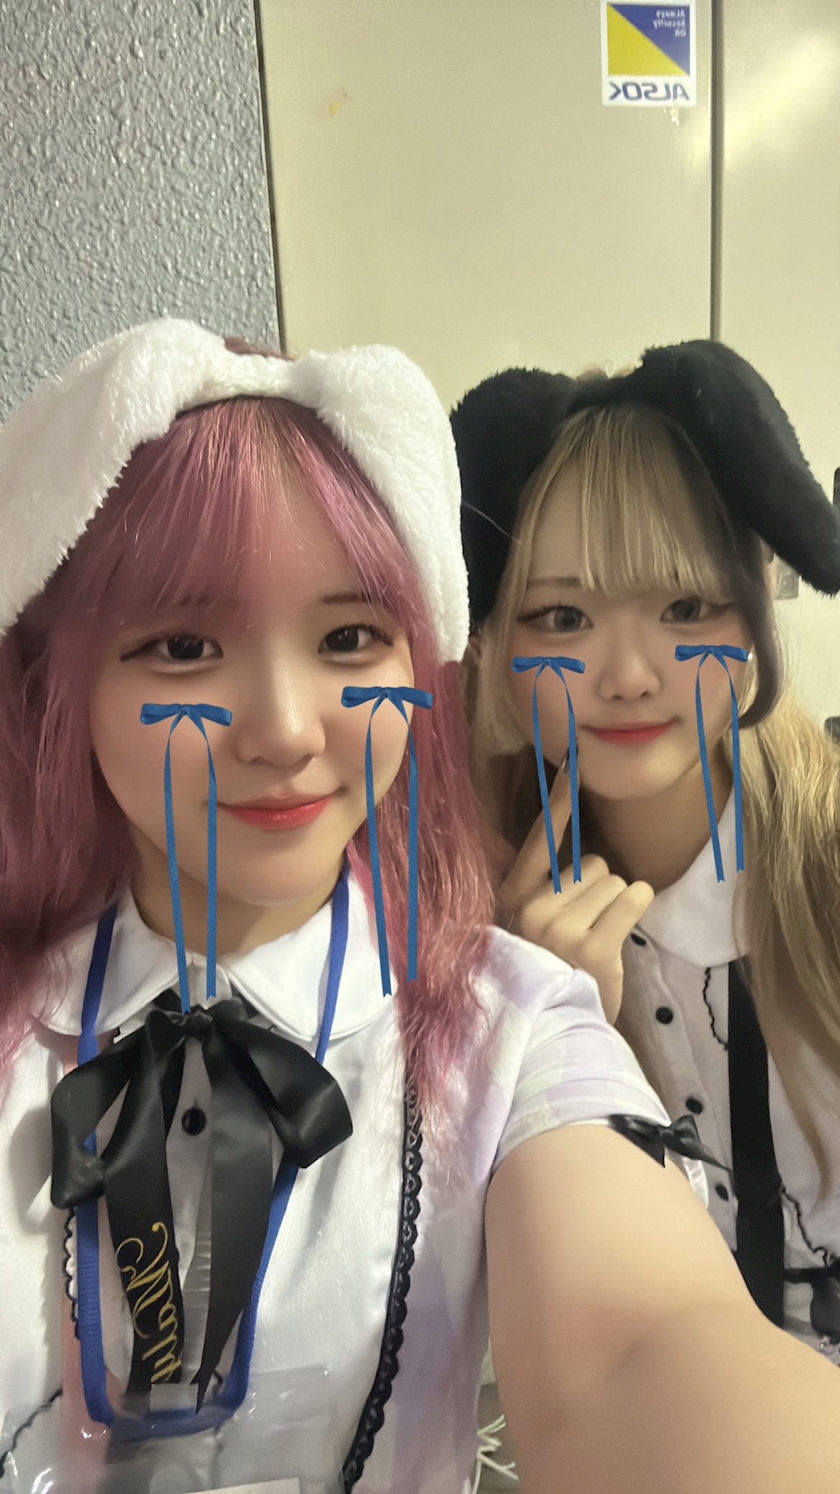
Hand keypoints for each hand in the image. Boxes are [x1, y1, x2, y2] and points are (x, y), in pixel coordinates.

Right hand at [498, 769, 653, 1022]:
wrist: (551, 1034)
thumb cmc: (549, 973)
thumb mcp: (531, 927)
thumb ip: (543, 889)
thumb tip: (575, 850)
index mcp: (512, 897)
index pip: (539, 839)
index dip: (559, 801)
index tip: (573, 762)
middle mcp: (531, 907)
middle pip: (592, 863)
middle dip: (598, 889)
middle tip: (584, 927)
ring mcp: (560, 928)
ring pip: (615, 881)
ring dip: (616, 906)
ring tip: (597, 939)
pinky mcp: (593, 948)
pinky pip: (633, 898)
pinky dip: (635, 910)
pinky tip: (617, 937)